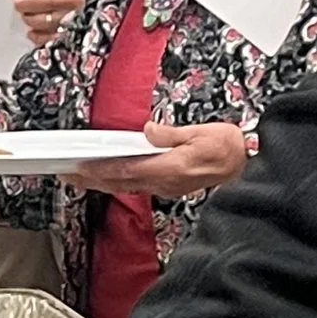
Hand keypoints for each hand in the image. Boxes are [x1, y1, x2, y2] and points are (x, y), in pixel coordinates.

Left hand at [2, 0, 90, 43]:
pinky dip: (37, 36)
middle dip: (22, 3)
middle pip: (32, 1)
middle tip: (19, 3)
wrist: (130, 7)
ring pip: (38, 20)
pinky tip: (34, 33)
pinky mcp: (73, 36)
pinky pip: (47, 38)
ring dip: (29, 19)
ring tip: (28, 17)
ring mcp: (70, 19)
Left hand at [79, 120, 248, 200]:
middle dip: (92, 179)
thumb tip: (149, 131)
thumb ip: (172, 134)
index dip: (100, 170)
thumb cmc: (229, 149)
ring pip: (126, 186)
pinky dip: (119, 180)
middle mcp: (165, 182)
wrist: (248, 167)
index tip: (80, 168)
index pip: (126, 170)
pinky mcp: (170, 185)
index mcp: (170, 169)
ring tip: (81, 177)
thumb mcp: (203, 133)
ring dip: (102, 181)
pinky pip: (138, 185)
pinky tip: (110, 176)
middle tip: (68, 175)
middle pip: (120, 182)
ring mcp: (167, 186)